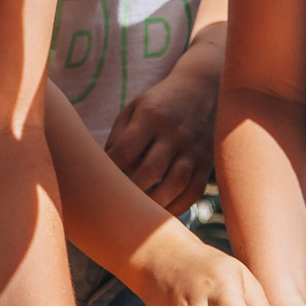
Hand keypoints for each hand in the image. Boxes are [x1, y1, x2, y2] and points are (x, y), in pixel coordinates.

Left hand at [106, 59, 220, 217]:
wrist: (202, 90)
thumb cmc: (158, 105)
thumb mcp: (134, 109)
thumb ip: (118, 138)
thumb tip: (104, 174)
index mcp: (151, 116)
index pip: (126, 150)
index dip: (109, 169)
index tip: (98, 181)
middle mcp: (174, 133)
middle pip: (151, 170)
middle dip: (130, 191)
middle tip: (114, 205)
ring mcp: (194, 149)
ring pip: (175, 184)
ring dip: (154, 205)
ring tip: (136, 216)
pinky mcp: (207, 163)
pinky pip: (192, 191)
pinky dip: (176, 207)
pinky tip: (160, 214)